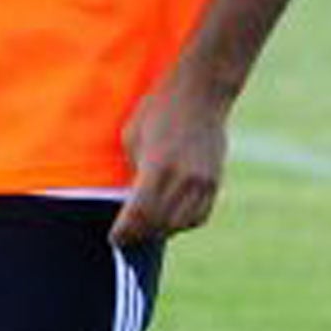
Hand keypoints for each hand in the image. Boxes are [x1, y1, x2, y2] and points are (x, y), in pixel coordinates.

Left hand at [109, 71, 230, 245]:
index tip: (114, 238)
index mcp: (158, 165)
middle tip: (126, 237)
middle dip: (139, 234)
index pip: (138, 214)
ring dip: (160, 230)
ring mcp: (203, 181)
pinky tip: (170, 219)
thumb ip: (134, 173)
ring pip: (180, 224)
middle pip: (158, 222)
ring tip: (147, 229)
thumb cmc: (159, 109)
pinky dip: (183, 223)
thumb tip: (132, 202)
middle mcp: (183, 178)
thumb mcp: (133, 137)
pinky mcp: (215, 181)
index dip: (124, 232)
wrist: (201, 91)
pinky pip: (199, 216)